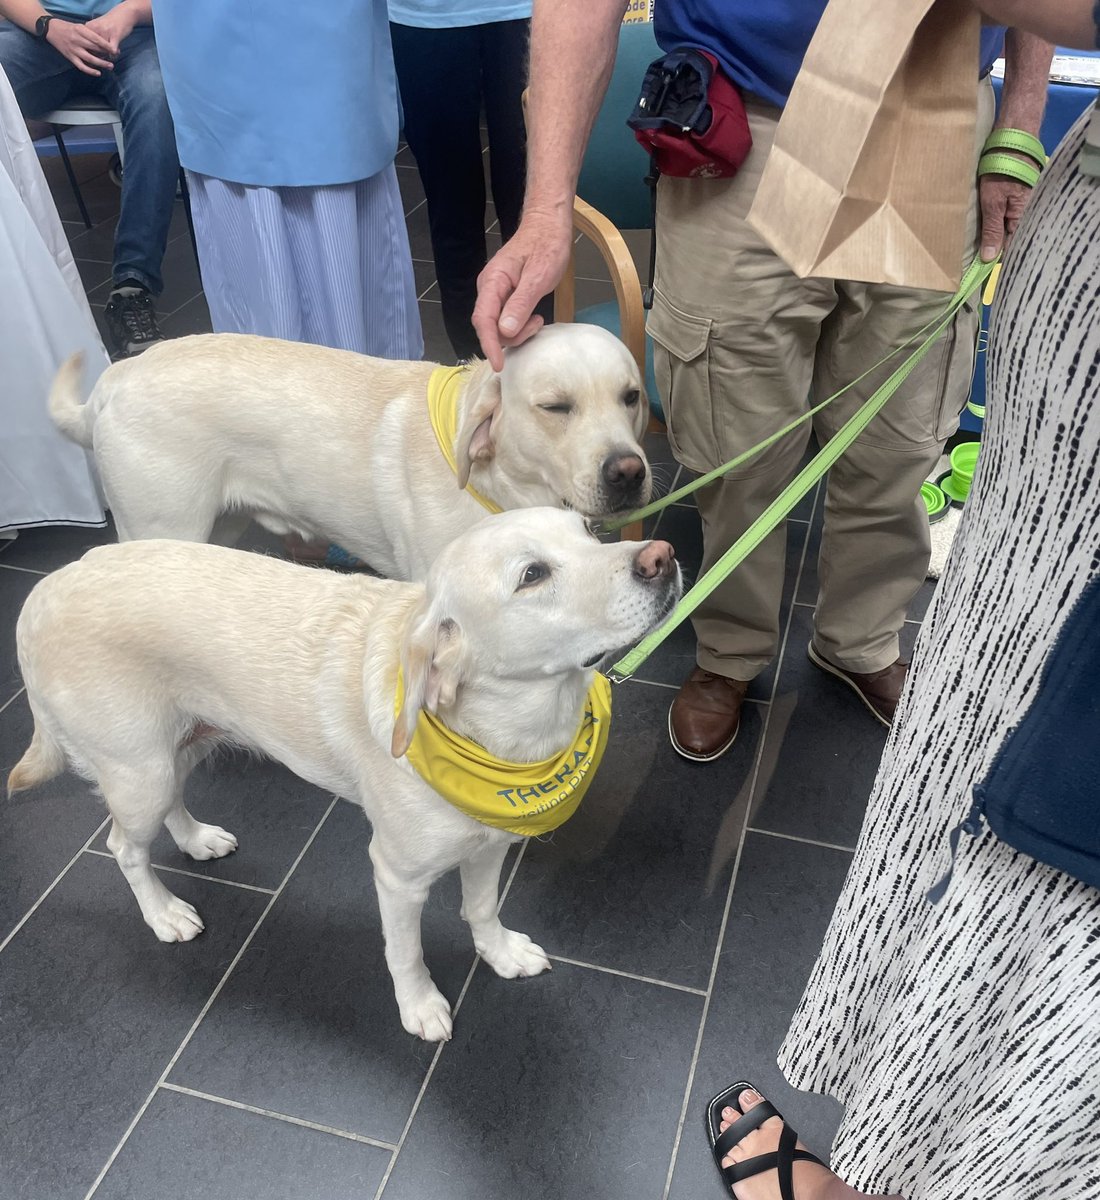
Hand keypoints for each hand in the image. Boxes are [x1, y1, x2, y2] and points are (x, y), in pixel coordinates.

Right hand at [45, 19, 115, 74]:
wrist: (50, 29)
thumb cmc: (67, 27)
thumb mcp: (79, 26)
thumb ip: (90, 33)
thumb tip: (104, 42)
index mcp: (80, 30)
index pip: (96, 39)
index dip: (107, 45)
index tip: (115, 49)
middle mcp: (77, 40)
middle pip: (95, 49)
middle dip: (107, 54)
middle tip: (116, 56)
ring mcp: (73, 49)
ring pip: (90, 59)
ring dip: (102, 64)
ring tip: (111, 66)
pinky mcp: (70, 57)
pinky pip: (81, 66)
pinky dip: (90, 71)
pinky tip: (98, 73)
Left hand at [85, 5, 137, 55]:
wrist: (123, 14)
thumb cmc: (110, 22)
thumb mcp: (97, 27)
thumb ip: (92, 37)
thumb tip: (90, 53)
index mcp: (88, 27)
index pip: (85, 44)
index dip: (90, 52)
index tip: (96, 54)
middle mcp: (95, 29)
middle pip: (93, 49)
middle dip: (99, 55)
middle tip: (105, 56)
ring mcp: (105, 32)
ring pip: (103, 51)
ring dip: (108, 55)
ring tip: (112, 53)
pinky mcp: (115, 36)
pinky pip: (112, 50)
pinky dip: (114, 54)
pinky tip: (117, 51)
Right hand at [473, 207, 572, 370]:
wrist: (549, 225)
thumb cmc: (546, 245)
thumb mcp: (539, 276)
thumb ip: (521, 304)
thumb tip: (505, 331)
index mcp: (493, 281)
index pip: (483, 320)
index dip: (489, 345)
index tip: (498, 364)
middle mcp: (489, 288)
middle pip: (489, 327)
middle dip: (510, 336)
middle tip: (536, 325)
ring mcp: (495, 293)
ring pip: (498, 326)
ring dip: (518, 331)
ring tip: (538, 318)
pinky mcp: (505, 296)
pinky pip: (506, 320)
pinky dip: (519, 325)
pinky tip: (534, 317)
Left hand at [978, 169, 1033, 261]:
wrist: (1012, 140)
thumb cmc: (1003, 170)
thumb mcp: (993, 203)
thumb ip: (993, 230)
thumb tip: (990, 258)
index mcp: (1024, 218)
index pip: (1011, 246)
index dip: (996, 257)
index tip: (980, 268)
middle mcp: (1027, 213)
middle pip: (1010, 237)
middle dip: (995, 247)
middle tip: (975, 259)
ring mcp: (1023, 204)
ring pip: (1008, 226)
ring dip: (994, 234)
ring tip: (976, 247)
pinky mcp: (1017, 196)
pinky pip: (1007, 215)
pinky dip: (997, 221)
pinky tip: (986, 226)